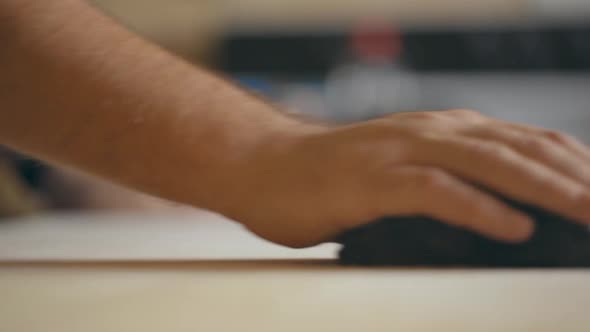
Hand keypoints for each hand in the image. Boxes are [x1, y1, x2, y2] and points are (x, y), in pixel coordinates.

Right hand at [226, 110, 589, 247]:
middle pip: (517, 148)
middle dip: (574, 178)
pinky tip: (514, 228)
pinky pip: (436, 191)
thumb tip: (495, 211)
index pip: (522, 140)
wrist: (264, 164)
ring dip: (543, 189)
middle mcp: (427, 131)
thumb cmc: (328, 175)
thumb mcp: (398, 168)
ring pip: (487, 162)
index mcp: (438, 129)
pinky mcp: (373, 179)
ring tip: (588, 214)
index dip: (569, 164)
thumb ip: (443, 179)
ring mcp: (400, 151)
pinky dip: (480, 209)